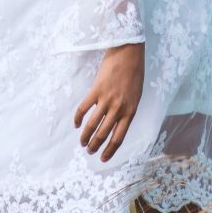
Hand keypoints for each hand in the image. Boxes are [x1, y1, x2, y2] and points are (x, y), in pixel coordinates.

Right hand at [74, 43, 144, 159]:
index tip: (103, 159)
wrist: (129, 54)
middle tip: (89, 150)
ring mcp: (106, 100)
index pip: (118, 138)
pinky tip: (76, 124)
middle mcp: (118, 109)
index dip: (110, 151)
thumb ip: (127, 110)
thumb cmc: (134, 74)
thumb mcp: (135, 96)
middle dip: (95, 145)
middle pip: (103, 134)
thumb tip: (116, 123)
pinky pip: (84, 108)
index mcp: (130, 112)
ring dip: (85, 136)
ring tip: (82, 142)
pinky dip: (78, 118)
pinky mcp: (96, 90)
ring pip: (93, 125)